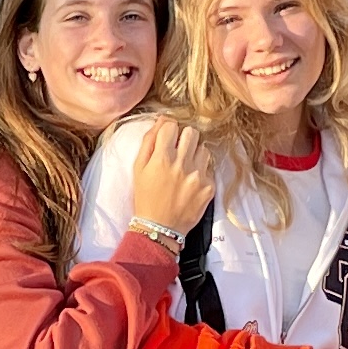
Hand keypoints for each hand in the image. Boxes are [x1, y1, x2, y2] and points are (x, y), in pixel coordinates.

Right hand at [123, 119, 214, 241]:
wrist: (159, 227)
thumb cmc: (146, 198)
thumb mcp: (138, 168)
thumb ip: (149, 142)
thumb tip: (161, 121)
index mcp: (162, 158)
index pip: (171, 126)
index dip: (169, 130)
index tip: (168, 137)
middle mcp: (182, 164)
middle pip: (192, 132)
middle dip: (184, 138)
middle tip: (178, 150)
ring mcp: (198, 176)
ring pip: (203, 149)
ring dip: (195, 154)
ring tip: (185, 167)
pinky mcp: (209, 187)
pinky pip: (209, 168)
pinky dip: (201, 172)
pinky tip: (190, 182)